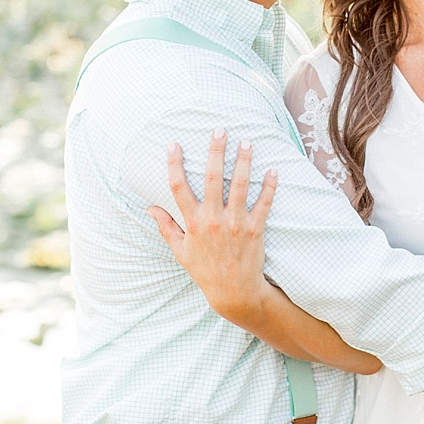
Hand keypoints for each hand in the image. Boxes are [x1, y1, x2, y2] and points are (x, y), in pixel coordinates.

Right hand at [147, 133, 277, 321]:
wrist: (234, 293)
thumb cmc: (205, 271)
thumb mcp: (180, 250)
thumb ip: (166, 227)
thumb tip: (150, 208)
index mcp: (192, 222)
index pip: (179, 188)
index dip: (175, 164)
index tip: (174, 144)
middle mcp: (213, 220)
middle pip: (212, 178)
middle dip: (215, 152)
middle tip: (219, 130)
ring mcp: (235, 224)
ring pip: (239, 186)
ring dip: (243, 162)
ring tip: (246, 142)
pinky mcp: (254, 230)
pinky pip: (264, 204)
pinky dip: (269, 187)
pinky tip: (273, 170)